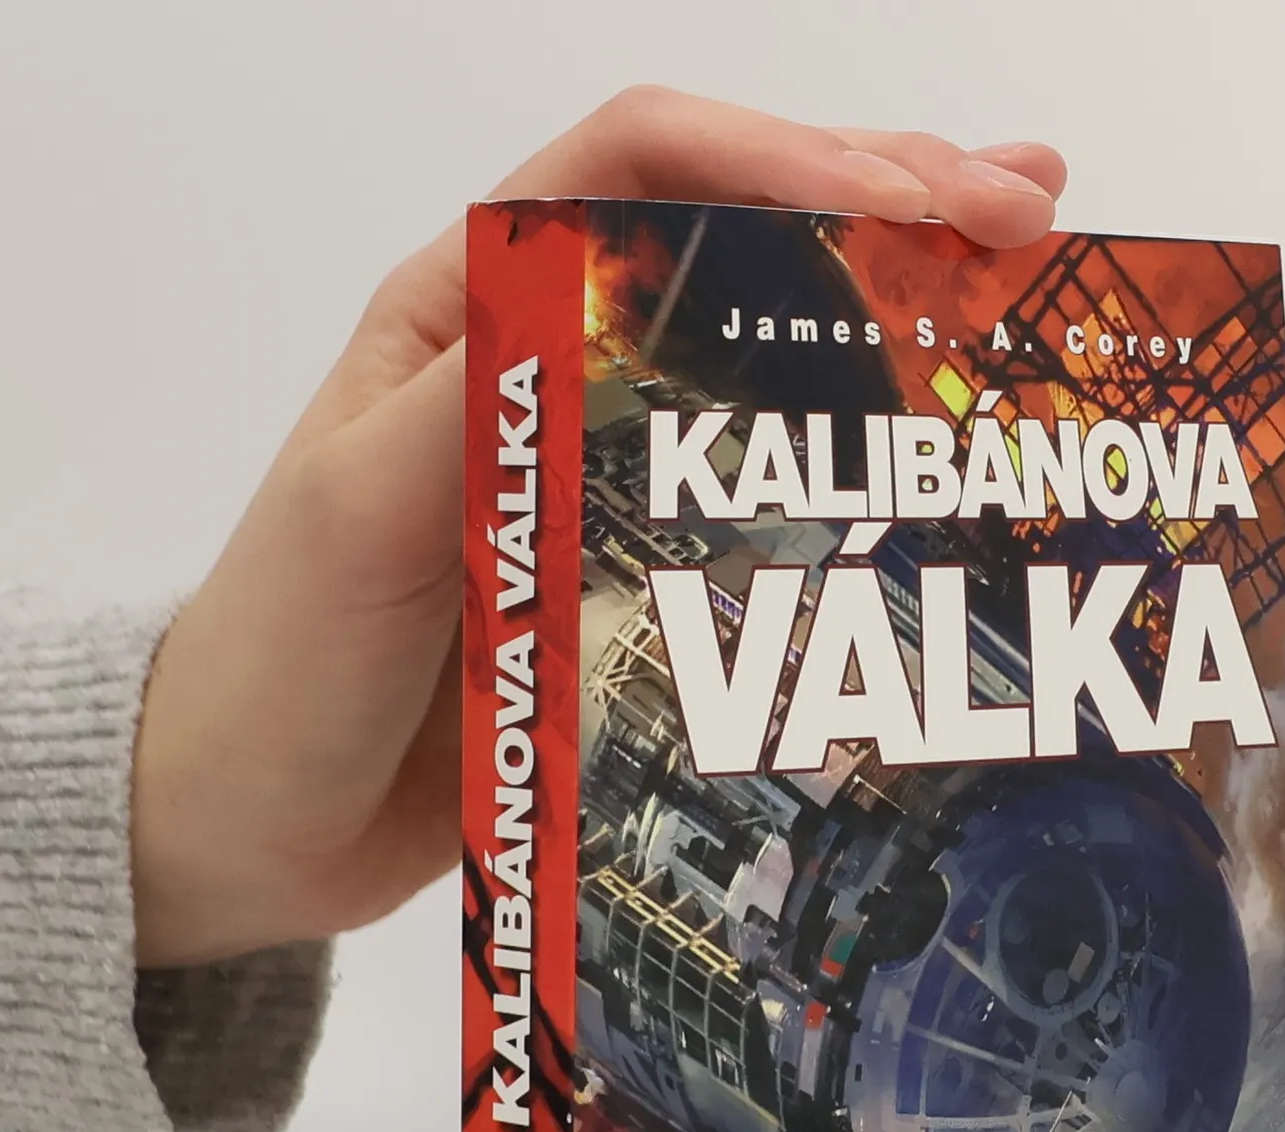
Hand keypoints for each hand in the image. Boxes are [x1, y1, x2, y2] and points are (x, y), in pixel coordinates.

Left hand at [130, 87, 1066, 967]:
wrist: (258, 819)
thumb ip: (475, 403)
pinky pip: (764, 494)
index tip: (911, 200)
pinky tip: (929, 457)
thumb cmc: (279, 662)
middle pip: (733, 239)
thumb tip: (613, 308)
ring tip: (1013, 288)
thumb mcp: (353, 512)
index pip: (641, 170)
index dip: (784, 159)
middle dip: (884, 204)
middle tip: (1026, 209)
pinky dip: (857, 462)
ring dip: (892, 313)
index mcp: (473, 309)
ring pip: (768, 357)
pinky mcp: (637, 570)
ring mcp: (605, 470)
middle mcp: (552, 366)